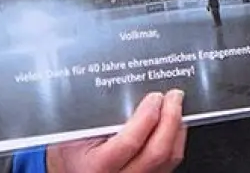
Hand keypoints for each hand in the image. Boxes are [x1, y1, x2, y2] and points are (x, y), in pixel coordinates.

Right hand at [46, 90, 186, 172]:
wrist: (72, 172)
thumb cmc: (72, 152)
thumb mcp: (76, 132)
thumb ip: (97, 113)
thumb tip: (122, 86)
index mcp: (98, 166)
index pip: (129, 142)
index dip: (146, 117)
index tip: (154, 97)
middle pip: (157, 152)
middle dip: (171, 119)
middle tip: (173, 97)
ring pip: (169, 159)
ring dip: (176, 129)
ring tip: (175, 107)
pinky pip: (170, 163)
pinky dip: (175, 140)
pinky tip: (172, 125)